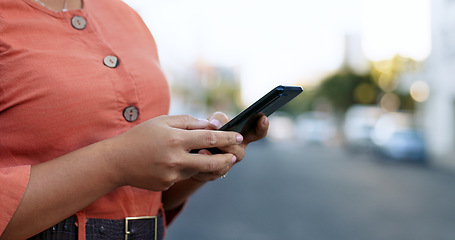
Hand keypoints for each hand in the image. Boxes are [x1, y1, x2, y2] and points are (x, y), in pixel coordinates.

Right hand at [104, 115, 242, 190]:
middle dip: (225, 159)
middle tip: (234, 156)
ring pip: (196, 170)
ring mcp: (171, 175)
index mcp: (175, 139)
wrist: (117, 161)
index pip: (208, 138)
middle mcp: (175, 159)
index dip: (226, 137)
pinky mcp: (167, 185)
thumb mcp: (163, 121)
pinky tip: (170, 163)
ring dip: (203, 164)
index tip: (237, 136)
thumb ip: (188, 121)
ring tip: (207, 158)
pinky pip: (181, 176)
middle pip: (210, 162)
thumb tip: (210, 124)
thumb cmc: (141, 136)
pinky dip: (182, 169)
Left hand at [191, 112, 268, 181]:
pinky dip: (202, 164)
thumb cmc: (207, 132)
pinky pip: (212, 172)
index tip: (263, 118)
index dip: (262, 127)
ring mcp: (229, 163)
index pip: (258, 132)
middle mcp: (238, 150)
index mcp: (242, 136)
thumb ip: (217, 119)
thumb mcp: (213, 121)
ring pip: (225, 164)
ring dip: (214, 157)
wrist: (191, 151)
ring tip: (201, 151)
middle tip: (221, 140)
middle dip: (228, 146)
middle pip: (238, 151)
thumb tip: (214, 125)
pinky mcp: (216, 172)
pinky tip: (196, 158)